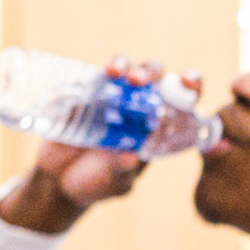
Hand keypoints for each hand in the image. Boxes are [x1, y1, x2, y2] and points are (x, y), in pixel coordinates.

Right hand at [0, 59, 197, 233]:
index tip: (189, 83)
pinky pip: (105, 74)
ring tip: (125, 77)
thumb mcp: (113, 183)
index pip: (183, 103)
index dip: (191, 88)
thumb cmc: (96, 183)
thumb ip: (122, 172)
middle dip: (154, 75)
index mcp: (158, 129)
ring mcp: (117, 97)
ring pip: (133, 70)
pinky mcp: (93, 91)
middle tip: (140, 82)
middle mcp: (142, 108)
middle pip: (158, 79)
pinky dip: (110, 67)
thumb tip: (130, 157)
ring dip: (132, 67)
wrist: (58, 179)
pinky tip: (108, 72)